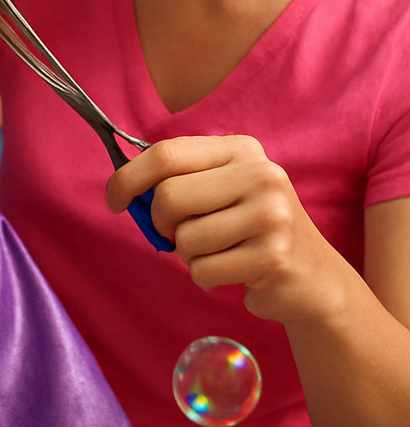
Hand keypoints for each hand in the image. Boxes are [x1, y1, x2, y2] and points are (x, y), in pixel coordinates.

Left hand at [106, 135, 342, 324]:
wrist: (312, 277)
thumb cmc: (250, 230)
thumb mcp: (222, 190)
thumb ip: (179, 181)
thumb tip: (123, 190)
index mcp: (242, 149)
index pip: (166, 153)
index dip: (128, 178)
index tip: (114, 200)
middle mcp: (261, 174)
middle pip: (169, 196)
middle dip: (163, 224)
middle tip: (181, 234)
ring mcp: (270, 214)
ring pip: (184, 239)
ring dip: (189, 255)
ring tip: (221, 251)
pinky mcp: (272, 256)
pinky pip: (203, 271)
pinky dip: (206, 277)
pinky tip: (235, 270)